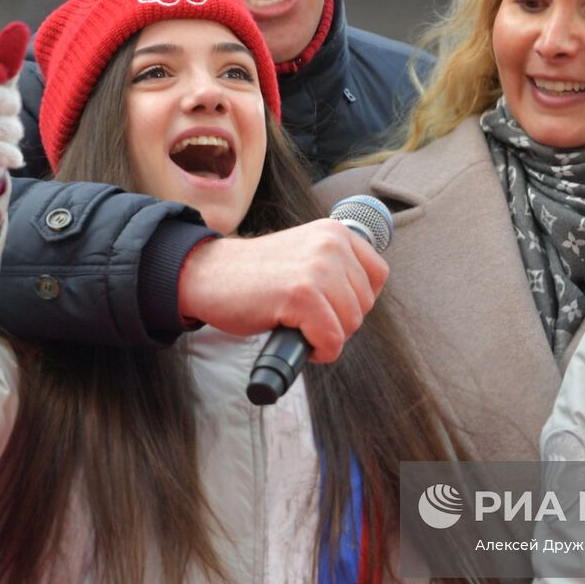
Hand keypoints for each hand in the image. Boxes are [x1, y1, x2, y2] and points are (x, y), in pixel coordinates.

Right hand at [178, 220, 389, 360]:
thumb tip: (364, 303)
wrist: (207, 274)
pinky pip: (331, 340)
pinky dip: (318, 351)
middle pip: (364, 305)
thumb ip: (336, 267)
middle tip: (305, 319)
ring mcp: (318, 269)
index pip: (377, 275)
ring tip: (297, 325)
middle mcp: (331, 244)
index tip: (330, 305)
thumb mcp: (305, 255)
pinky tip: (297, 338)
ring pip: (350, 325)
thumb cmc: (255, 274)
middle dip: (339, 322)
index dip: (356, 300)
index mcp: (335, 232)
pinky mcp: (302, 295)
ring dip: (326, 338)